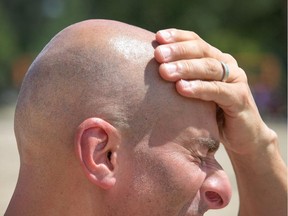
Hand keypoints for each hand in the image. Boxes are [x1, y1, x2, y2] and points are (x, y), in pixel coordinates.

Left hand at [154, 29, 276, 155]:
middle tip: (158, 55)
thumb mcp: (194, 93)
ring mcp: (236, 79)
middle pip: (201, 50)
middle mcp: (227, 64)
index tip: (158, 37)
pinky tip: (181, 88)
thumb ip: (181, 80)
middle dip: (178, 51)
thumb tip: (152, 72)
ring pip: (209, 68)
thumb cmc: (211, 113)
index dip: (177, 37)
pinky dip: (200, 88)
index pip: (195, 41)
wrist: (240, 136)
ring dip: (186, 68)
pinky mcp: (240, 98)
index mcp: (215, 59)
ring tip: (164, 71)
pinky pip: (218, 90)